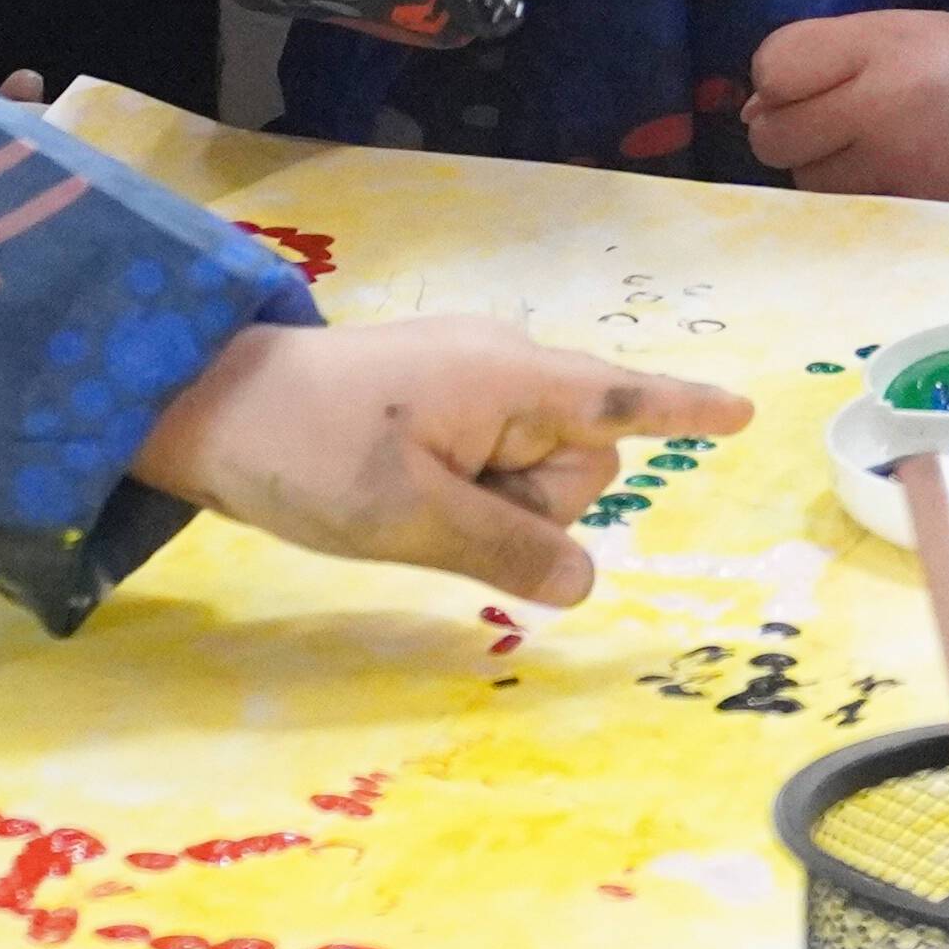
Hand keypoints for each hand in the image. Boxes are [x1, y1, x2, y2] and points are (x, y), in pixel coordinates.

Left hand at [132, 315, 752, 607]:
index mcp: (511, 380)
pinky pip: (488, 463)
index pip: (621, 399)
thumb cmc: (309, 452)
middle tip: (437, 513)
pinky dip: (467, 495)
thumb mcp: (411, 518)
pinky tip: (405, 496)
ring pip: (532, 472)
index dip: (684, 413)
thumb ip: (508, 550)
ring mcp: (467, 383)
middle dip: (533, 508)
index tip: (744, 413)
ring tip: (404, 500)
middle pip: (579, 462)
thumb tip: (584, 579)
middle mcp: (504, 369)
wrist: (204, 404)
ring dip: (490, 508)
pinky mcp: (434, 405)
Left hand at [741, 12, 948, 205]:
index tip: (812, 79)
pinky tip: (889, 177)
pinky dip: (852, 197)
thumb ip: (823, 53)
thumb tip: (752, 109)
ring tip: (871, 149)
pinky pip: (842, 211)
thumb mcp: (898, 29)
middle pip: (773, 136)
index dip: (779, 77)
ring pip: (804, 181)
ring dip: (821, 167)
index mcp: (879, 46)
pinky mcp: (908, 212)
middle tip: (833, 121)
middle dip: (789, 129)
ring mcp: (894, 167)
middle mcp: (881, 107)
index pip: (773, 67)